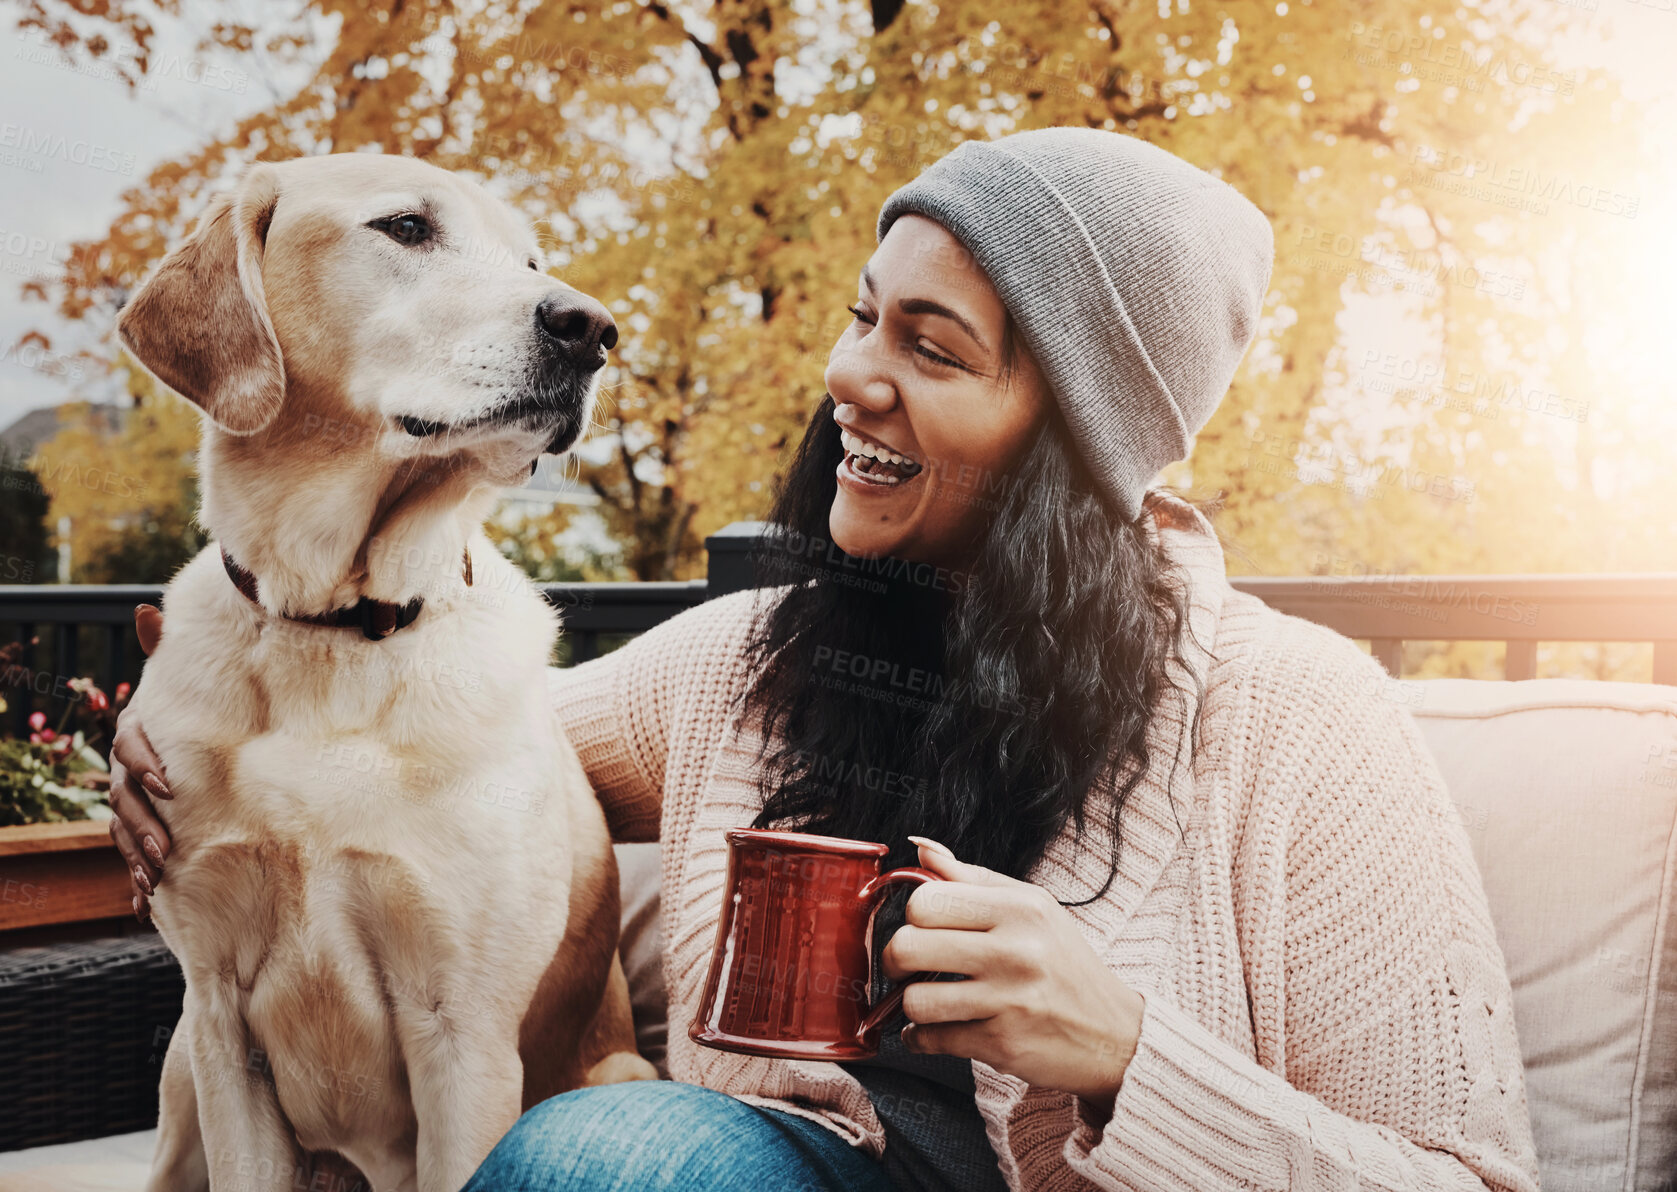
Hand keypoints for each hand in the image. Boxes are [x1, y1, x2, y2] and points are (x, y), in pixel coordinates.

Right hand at [108, 603, 170, 919]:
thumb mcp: (181, 681)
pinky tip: (142, 909)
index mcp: (136, 735)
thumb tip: (146, 608)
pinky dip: (135, 887)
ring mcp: (128, 804)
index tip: (171, 786)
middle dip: (142, 826)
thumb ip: (164, 648)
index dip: (146, 766)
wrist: (185, 747)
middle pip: (123, 801)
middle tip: (166, 848)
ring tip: (154, 879)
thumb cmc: (186, 707)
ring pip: (123, 833)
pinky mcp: (139, 832)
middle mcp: (124, 772)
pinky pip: (130, 862)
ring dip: (135, 858)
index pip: (130, 749)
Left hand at [882, 835, 1145, 1116]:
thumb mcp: (1033, 907)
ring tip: (928, 1000)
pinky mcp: (1002, 1044)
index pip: (927, 899)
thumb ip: (972, 878)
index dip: (912, 916)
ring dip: (911, 1004)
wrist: (1114, 1035)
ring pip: (914, 999)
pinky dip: (922, 1038)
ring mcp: (1009, 999)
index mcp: (1020, 907)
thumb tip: (921, 849)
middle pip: (909, 946)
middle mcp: (1016, 949)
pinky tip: (935, 1031)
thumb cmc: (1066, 966)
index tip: (919, 929)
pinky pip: (932, 1039)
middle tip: (908, 966)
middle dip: (896, 960)